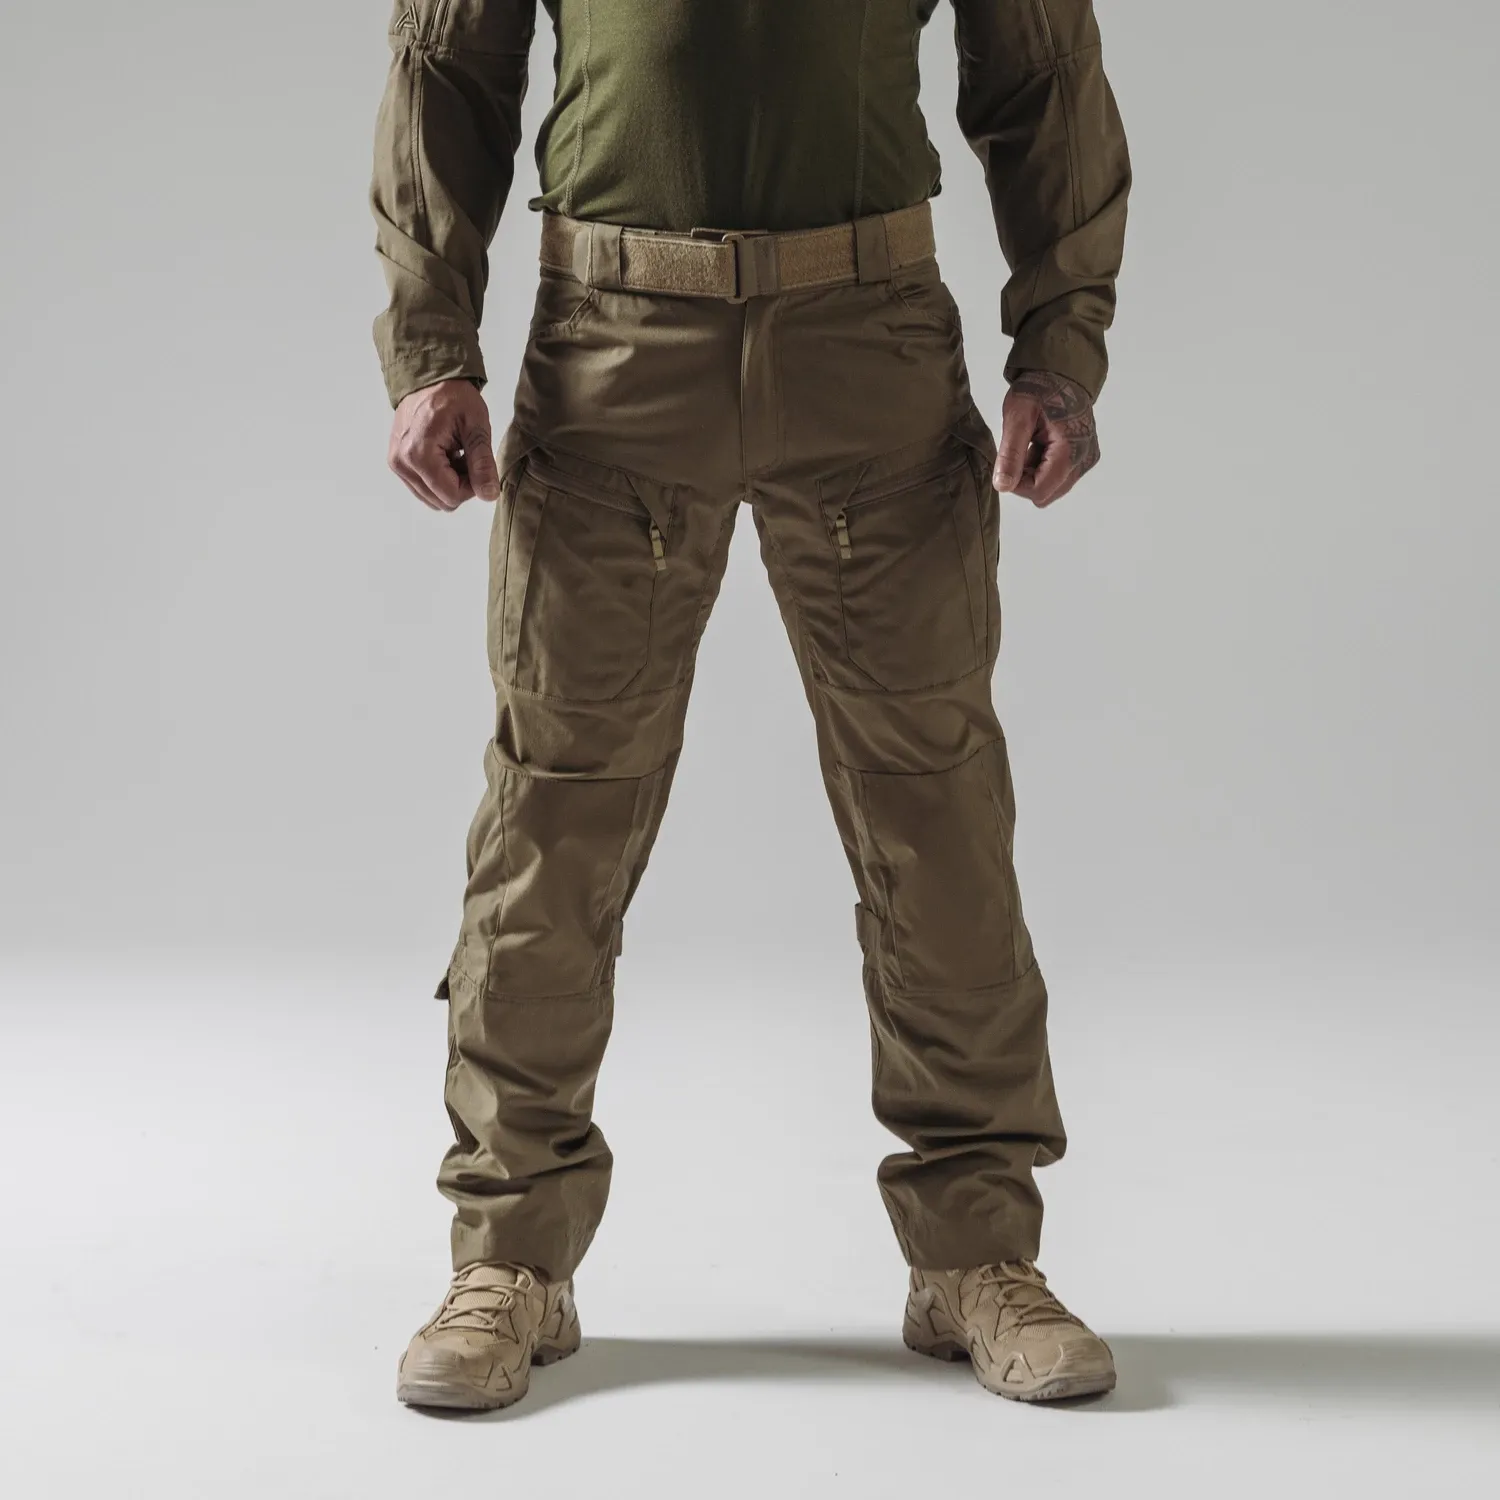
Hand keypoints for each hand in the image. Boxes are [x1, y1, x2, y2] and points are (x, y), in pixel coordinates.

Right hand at [388, 379, 500, 511]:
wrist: (430, 380)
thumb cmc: (455, 398)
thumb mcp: (477, 427)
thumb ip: (483, 463)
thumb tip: (489, 495)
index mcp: (418, 454)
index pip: (451, 496)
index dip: (471, 485)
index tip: (476, 462)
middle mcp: (402, 464)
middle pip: (441, 501)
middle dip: (460, 485)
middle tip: (466, 456)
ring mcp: (396, 465)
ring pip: (432, 498)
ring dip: (449, 483)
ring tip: (455, 455)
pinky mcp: (397, 465)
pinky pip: (423, 489)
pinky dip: (438, 479)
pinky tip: (444, 457)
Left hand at [992, 371, 1100, 507]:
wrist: (1062, 372)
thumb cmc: (1040, 389)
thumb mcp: (1017, 417)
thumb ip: (1010, 454)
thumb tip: (1002, 486)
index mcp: (1070, 450)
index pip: (1039, 491)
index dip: (1017, 484)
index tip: (1006, 462)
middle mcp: (1084, 459)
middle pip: (1046, 493)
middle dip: (1025, 479)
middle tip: (1018, 450)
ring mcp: (1087, 459)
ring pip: (1052, 487)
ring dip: (1034, 473)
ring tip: (1030, 444)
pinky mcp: (1085, 457)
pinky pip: (1060, 477)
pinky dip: (1044, 468)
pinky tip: (1038, 445)